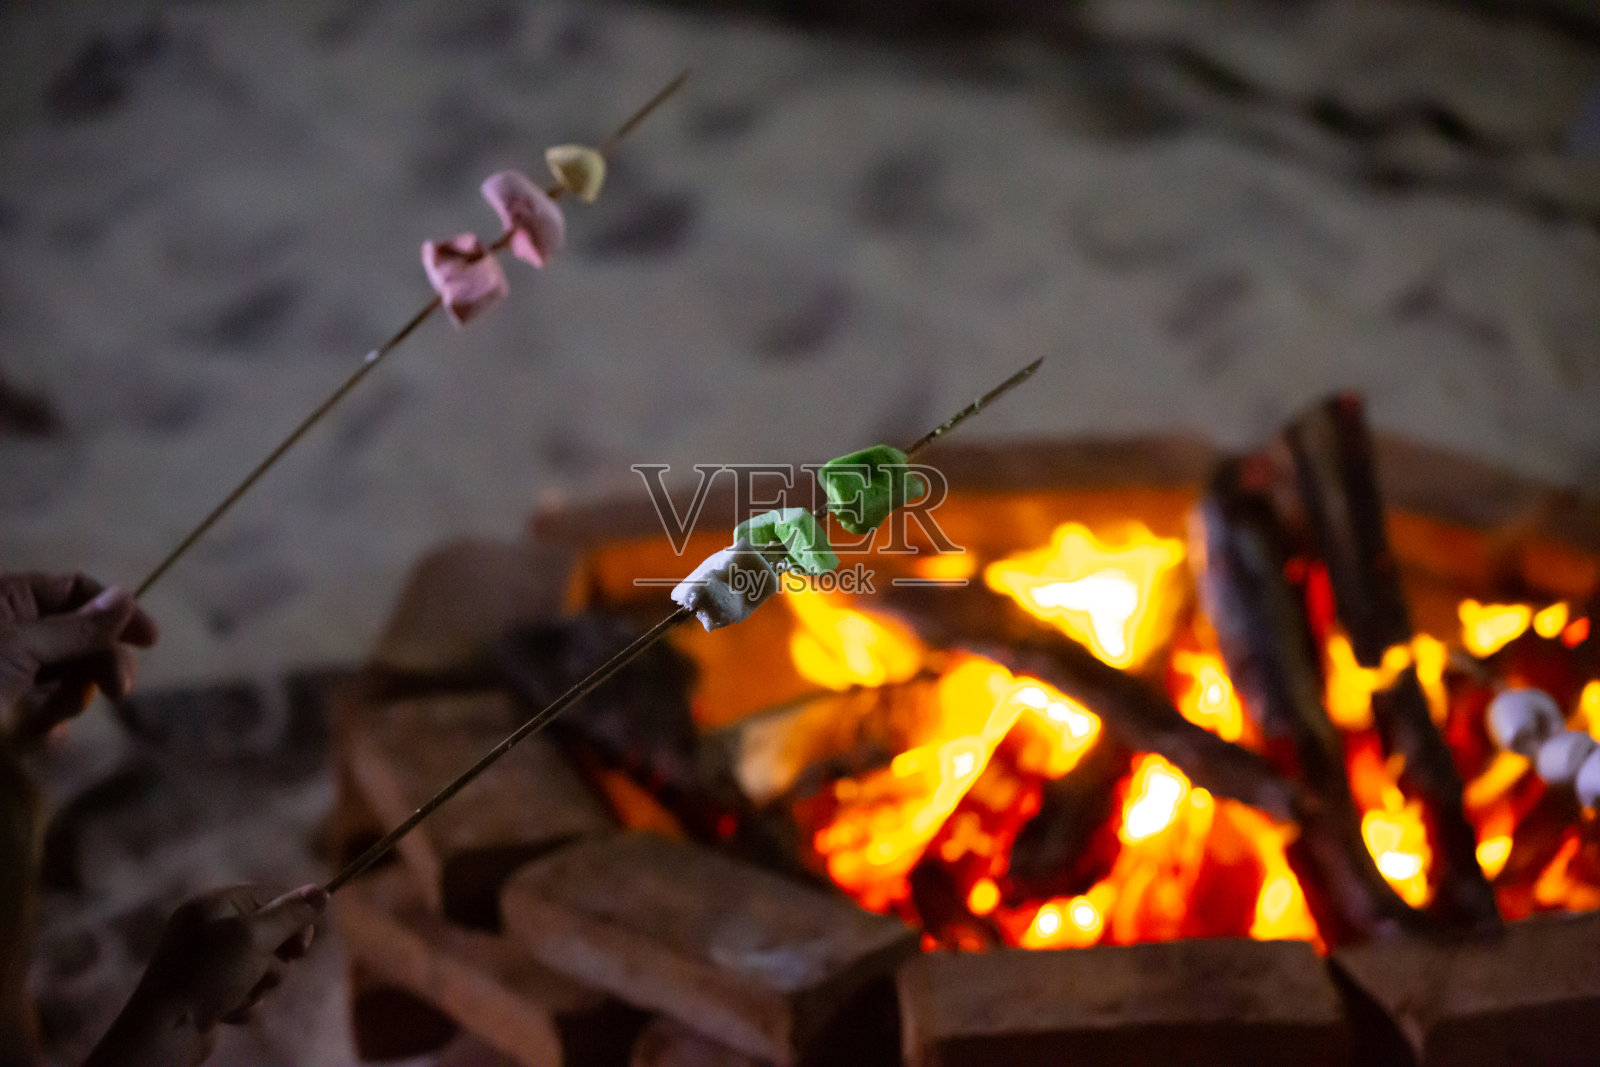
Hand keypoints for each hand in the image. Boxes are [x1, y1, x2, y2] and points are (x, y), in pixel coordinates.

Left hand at [0, 572, 157, 742]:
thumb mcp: (20, 650)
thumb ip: (77, 626)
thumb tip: (126, 596)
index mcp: (6, 600)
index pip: (75, 589)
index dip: (115, 610)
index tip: (150, 641)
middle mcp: (9, 630)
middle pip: (78, 633)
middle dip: (97, 662)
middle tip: (118, 693)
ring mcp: (6, 672)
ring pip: (65, 675)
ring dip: (66, 699)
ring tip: (44, 725)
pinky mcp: (3, 712)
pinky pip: (42, 710)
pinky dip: (45, 724)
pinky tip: (33, 740)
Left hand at [86, 884, 326, 1066]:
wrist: (165, 1031)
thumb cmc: (210, 973)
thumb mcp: (255, 937)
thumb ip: (291, 914)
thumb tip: (322, 891)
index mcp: (214, 904)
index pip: (269, 896)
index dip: (292, 917)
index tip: (304, 944)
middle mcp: (208, 928)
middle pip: (268, 931)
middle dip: (274, 956)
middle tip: (270, 970)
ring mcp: (206, 961)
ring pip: (259, 964)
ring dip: (260, 982)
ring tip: (242, 993)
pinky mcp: (207, 991)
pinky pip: (243, 988)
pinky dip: (243, 1000)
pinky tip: (228, 1010)